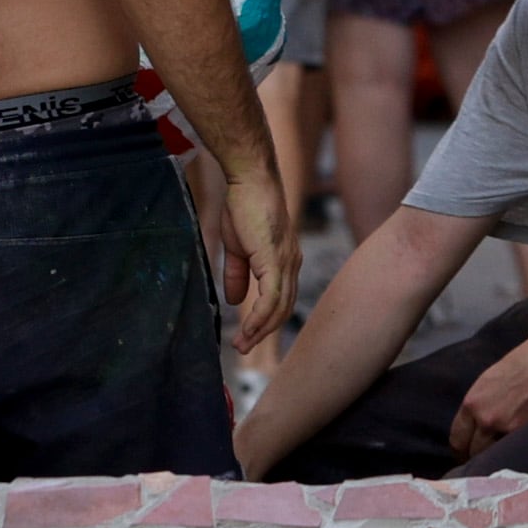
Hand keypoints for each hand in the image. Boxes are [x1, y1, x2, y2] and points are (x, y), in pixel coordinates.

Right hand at [209, 157, 295, 355]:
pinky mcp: (275, 259)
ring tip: (242, 345)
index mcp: (285, 261)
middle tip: (243, 349)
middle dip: (263, 332)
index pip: (281, 300)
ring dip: (260, 330)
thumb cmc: (243, 205)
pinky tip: (247, 329)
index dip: (265, 321)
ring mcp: (286, 263)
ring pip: (279, 308)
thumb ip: (237, 274)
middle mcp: (292, 264)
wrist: (249, 179)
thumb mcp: (237, 246)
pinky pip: (271, 298)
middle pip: (283, 309)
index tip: (247, 337)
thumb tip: (236, 301)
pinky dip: (260, 317)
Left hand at [446, 319, 527, 457]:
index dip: (462, 450)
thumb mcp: (490, 381)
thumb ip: (481, 404)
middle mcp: (482, 416)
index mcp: (472, 401)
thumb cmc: (523, 363)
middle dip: (477, 458)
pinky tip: (519, 453)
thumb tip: (477, 425)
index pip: (457, 438)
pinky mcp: (523, 431)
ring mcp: (503, 426)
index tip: (468, 456)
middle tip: (485, 462)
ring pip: (491, 456)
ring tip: (503, 459)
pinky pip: (512, 452)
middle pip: (472, 451)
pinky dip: (514, 454)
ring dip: (495, 459)